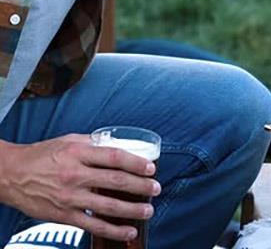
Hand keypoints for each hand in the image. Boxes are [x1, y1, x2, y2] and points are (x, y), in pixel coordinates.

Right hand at [0, 135, 159, 241]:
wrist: (12, 174)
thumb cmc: (43, 155)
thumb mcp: (70, 140)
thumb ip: (94, 143)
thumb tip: (119, 144)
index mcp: (79, 152)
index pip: (115, 157)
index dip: (136, 162)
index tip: (151, 167)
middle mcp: (75, 174)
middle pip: (116, 181)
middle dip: (140, 186)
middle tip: (156, 188)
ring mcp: (70, 197)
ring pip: (107, 205)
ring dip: (132, 209)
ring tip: (148, 210)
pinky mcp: (64, 216)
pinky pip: (92, 225)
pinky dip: (113, 229)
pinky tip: (128, 230)